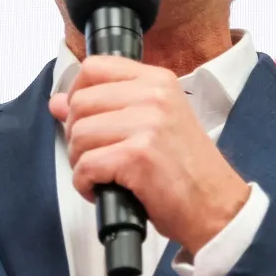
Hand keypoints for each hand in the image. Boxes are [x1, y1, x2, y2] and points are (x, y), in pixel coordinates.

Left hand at [49, 56, 251, 252]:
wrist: (217, 207)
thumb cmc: (187, 170)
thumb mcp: (152, 125)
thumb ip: (106, 108)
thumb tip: (57, 102)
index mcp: (158, 81)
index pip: (94, 67)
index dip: (77, 94)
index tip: (84, 118)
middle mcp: (153, 95)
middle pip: (80, 102)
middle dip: (76, 135)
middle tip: (97, 157)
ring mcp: (147, 124)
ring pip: (79, 135)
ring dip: (81, 162)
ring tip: (104, 175)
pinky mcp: (138, 156)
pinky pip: (86, 165)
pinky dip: (86, 184)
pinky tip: (103, 190)